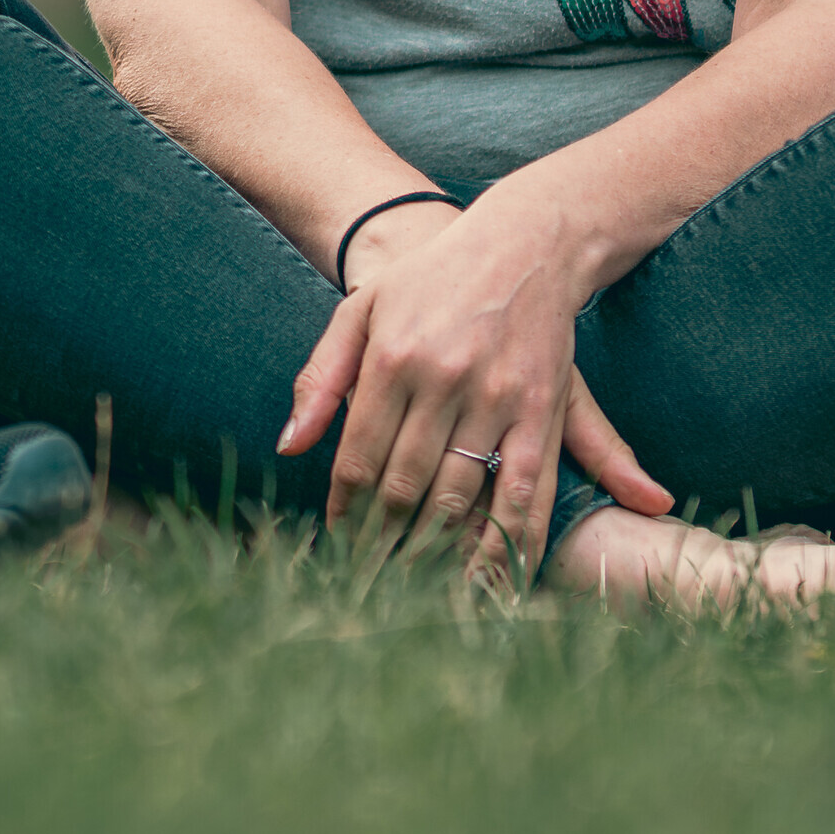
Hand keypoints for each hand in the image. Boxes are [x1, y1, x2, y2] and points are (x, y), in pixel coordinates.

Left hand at [281, 192, 672, 581]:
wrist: (522, 241)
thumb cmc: (428, 280)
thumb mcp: (360, 310)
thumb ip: (321, 379)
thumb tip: (290, 447)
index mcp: (392, 358)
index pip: (359, 457)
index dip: (345, 509)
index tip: (337, 542)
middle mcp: (444, 380)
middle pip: (406, 486)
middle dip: (383, 543)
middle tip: (369, 583)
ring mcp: (498, 397)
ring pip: (461, 497)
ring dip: (437, 553)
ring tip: (418, 591)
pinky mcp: (544, 408)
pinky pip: (527, 490)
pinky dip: (510, 540)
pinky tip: (494, 577)